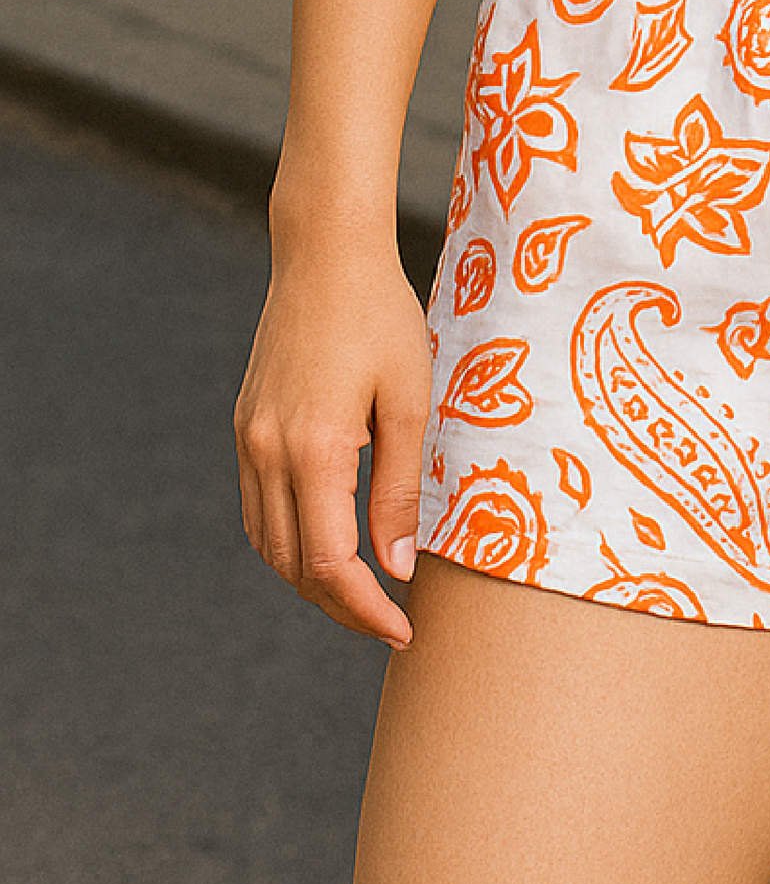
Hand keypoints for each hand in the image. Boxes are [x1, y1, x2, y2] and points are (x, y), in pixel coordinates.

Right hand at [233, 240, 433, 646]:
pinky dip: (287, 540)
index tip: (402, 629)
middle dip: (340, 605)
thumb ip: (401, 487)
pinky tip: (325, 540)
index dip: (364, 609)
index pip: (329, 563)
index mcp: (314, 449)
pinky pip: (257, 507)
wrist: (326, 253)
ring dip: (309, 578)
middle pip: (292, 565)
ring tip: (363, 590)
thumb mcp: (410, 400)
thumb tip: (396, 568)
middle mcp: (268, 452)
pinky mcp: (245, 425)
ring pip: (267, 542)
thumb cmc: (381, 316)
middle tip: (389, 620)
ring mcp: (249, 439)